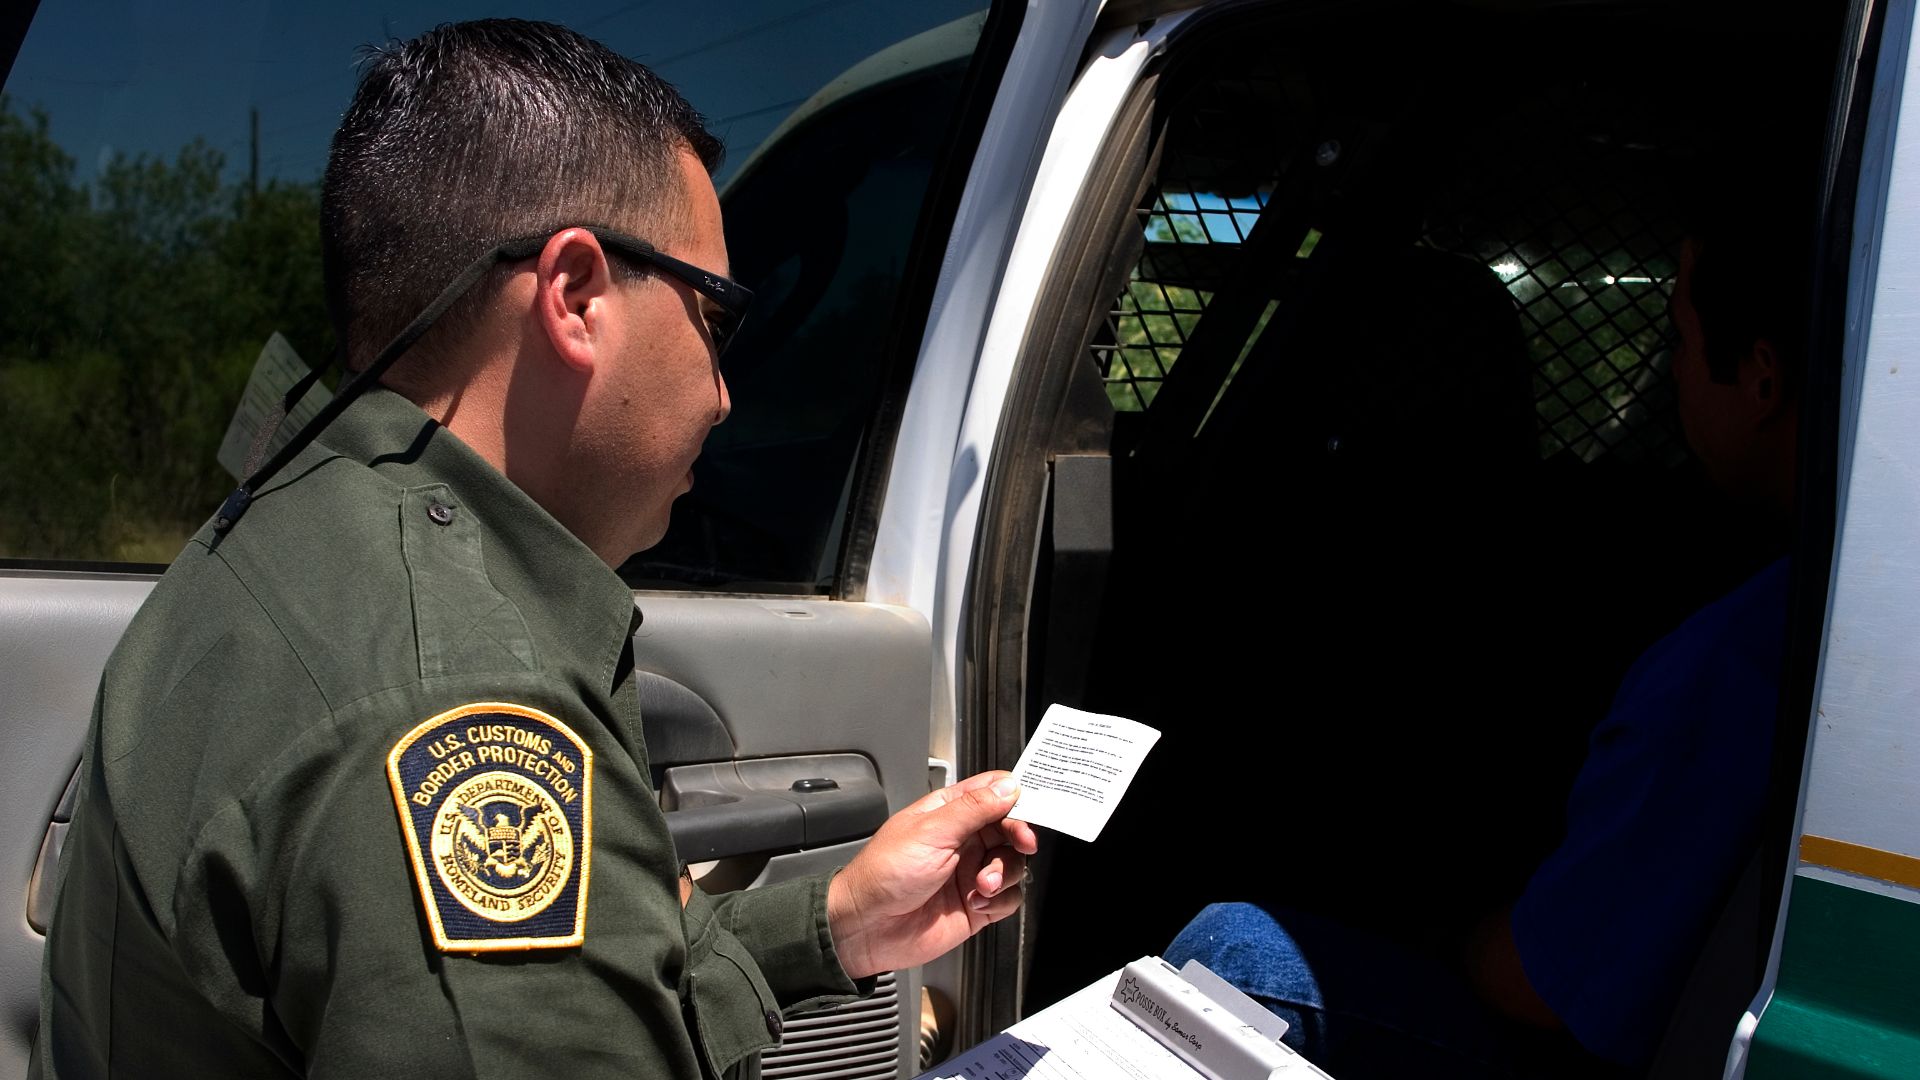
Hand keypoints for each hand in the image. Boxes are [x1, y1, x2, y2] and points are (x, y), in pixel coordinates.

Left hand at [827, 770, 1039, 979]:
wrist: (867, 928)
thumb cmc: (884, 874)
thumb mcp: (931, 832)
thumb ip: (973, 809)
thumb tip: (1008, 787)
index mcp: (949, 812)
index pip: (993, 793)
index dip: (1016, 797)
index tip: (1031, 808)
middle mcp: (963, 840)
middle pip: (1010, 828)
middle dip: (1018, 836)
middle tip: (1021, 844)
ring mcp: (970, 872)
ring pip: (1013, 864)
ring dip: (1005, 874)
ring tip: (981, 886)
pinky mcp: (976, 905)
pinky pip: (1009, 898)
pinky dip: (1000, 901)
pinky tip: (977, 903)